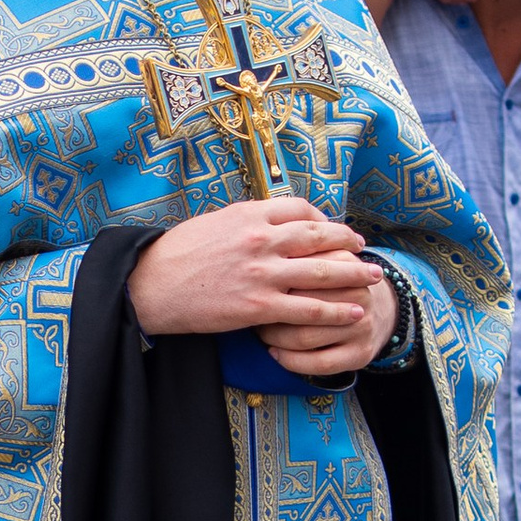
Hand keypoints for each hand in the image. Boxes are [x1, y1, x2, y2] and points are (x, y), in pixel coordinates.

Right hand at [131, 198, 385, 362]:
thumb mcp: (213, 222)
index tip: (332, 227)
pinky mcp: (258, 306)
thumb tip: (267, 221)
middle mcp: (261, 239)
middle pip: (320, 236)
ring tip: (373, 278)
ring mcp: (262, 273)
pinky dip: (336, 310)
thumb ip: (245, 220)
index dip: (322, 217)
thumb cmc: (175, 254)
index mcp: (249, 214)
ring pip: (322, 271)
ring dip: (353, 274)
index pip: (300, 208)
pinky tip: (353, 312)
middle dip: (347, 242)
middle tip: (363, 248)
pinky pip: (308, 309)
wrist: (148, 285)